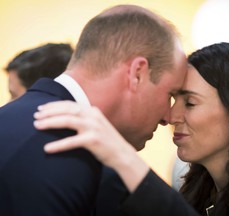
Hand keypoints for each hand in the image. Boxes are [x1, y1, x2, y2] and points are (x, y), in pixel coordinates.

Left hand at [34, 101, 148, 191]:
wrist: (122, 154)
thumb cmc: (106, 141)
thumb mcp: (96, 125)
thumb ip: (84, 119)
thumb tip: (65, 117)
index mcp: (93, 111)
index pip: (70, 104)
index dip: (54, 105)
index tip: (41, 109)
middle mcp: (93, 116)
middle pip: (67, 109)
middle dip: (49, 111)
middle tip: (36, 116)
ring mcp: (94, 127)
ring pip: (67, 121)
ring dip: (50, 122)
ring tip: (36, 126)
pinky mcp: (93, 140)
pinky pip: (72, 141)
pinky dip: (58, 145)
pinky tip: (47, 148)